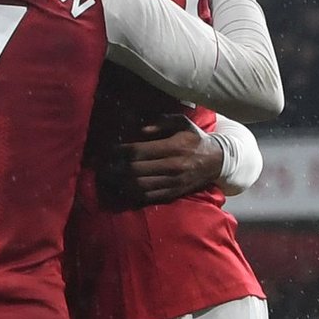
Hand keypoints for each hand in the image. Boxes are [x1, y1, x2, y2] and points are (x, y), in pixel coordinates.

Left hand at [100, 117, 225, 205]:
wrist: (217, 162)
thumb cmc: (195, 139)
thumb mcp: (182, 123)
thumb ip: (161, 122)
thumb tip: (140, 130)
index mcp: (173, 147)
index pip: (139, 151)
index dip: (119, 152)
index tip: (108, 150)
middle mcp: (173, 166)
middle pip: (135, 170)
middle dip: (115, 168)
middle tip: (102, 166)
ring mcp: (173, 183)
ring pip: (139, 186)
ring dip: (120, 182)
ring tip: (108, 178)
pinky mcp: (173, 194)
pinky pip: (148, 197)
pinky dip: (132, 193)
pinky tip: (121, 188)